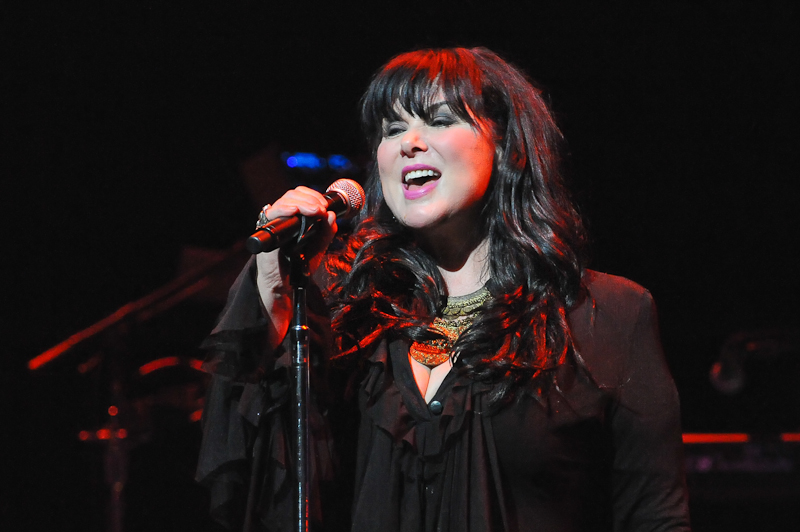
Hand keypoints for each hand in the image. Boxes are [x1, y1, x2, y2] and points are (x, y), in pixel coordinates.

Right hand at [255, 187, 338, 347]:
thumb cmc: (298, 265)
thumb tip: (331, 216)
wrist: (284, 284)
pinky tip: (295, 211)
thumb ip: (325, 234)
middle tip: (321, 208)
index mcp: (295, 218)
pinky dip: (285, 209)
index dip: (314, 196)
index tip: (325, 206)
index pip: (302, 196)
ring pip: (284, 200)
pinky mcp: (266, 231)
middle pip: (293, 194)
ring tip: (315, 210)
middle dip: (310, 198)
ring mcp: (273, 223)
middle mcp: (283, 217)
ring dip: (301, 202)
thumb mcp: (317, 248)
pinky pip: (271, 213)